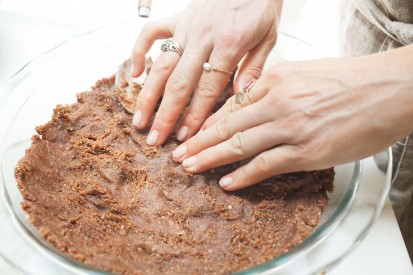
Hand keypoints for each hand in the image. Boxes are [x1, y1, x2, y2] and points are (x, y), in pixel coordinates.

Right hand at [130, 0, 281, 144]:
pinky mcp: (177, 17)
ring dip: (147, 95)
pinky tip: (134, 74)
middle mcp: (203, 37)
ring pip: (160, 65)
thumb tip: (240, 99)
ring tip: (138, 120)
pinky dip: (138, 52)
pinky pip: (150, 33)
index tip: (185, 138)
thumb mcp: (269, 37)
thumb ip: (254, 68)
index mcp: (229, 44)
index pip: (208, 88)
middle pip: (179, 83)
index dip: (195, 115)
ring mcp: (186, 26)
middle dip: (165, 115)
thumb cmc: (262, 6)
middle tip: (154, 140)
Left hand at [172, 46, 412, 190]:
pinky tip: (227, 182)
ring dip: (211, 159)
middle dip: (199, 143)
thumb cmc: (350, 80)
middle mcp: (278, 102)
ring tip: (191, 168)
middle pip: (227, 126)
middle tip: (179, 155)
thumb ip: (274, 89)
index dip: (207, 123)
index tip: (192, 133)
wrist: (390, 88)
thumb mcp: (303, 73)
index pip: (231, 107)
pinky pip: (266, 165)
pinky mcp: (307, 151)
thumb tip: (250, 105)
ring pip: (239, 145)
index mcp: (275, 80)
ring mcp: (291, 127)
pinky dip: (244, 175)